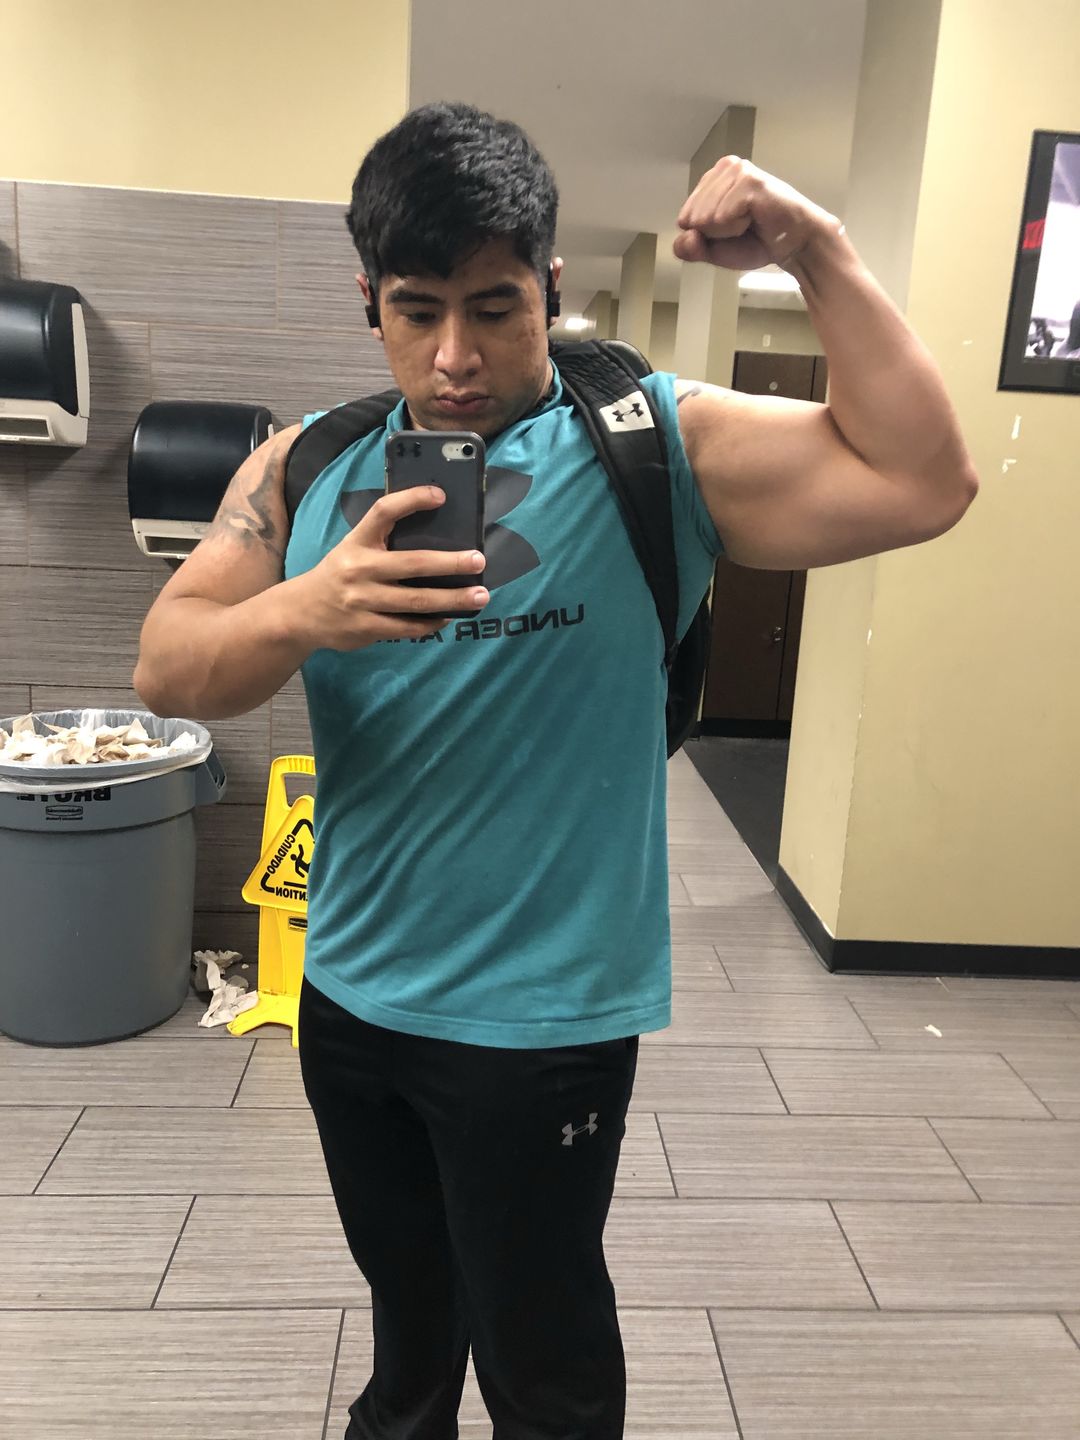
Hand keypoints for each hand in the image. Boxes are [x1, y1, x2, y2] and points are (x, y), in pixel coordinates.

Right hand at [288, 486, 488, 650]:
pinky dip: (432, 622)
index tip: (441, 496)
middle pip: (412, 563)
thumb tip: (438, 537)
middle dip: (450, 563)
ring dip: (452, 599)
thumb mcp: (353, 549)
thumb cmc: (340, 574)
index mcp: (357, 541)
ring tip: (479, 596)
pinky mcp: (366, 628)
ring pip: (416, 601)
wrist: (301, 613)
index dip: (412, 500)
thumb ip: (384, 542)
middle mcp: (359, 568)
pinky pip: (408, 627)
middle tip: (479, 560)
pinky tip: (449, 617)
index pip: (384, 511)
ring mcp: (362, 601)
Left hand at [674, 157, 839, 271]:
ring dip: (727, 231)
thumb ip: (691, 248)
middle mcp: (724, 168)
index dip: (706, 235)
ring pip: (705, 218)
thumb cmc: (758, 241)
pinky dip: (736, 228)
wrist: (794, 244)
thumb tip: (682, 237)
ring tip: (750, 222)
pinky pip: (721, 217)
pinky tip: (755, 220)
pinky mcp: (749, 181)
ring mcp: (738, 171)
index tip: (731, 231)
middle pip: (692, 218)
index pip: (685, 218)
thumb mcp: (715, 250)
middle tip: (743, 228)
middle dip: (715, 234)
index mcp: (713, 179)